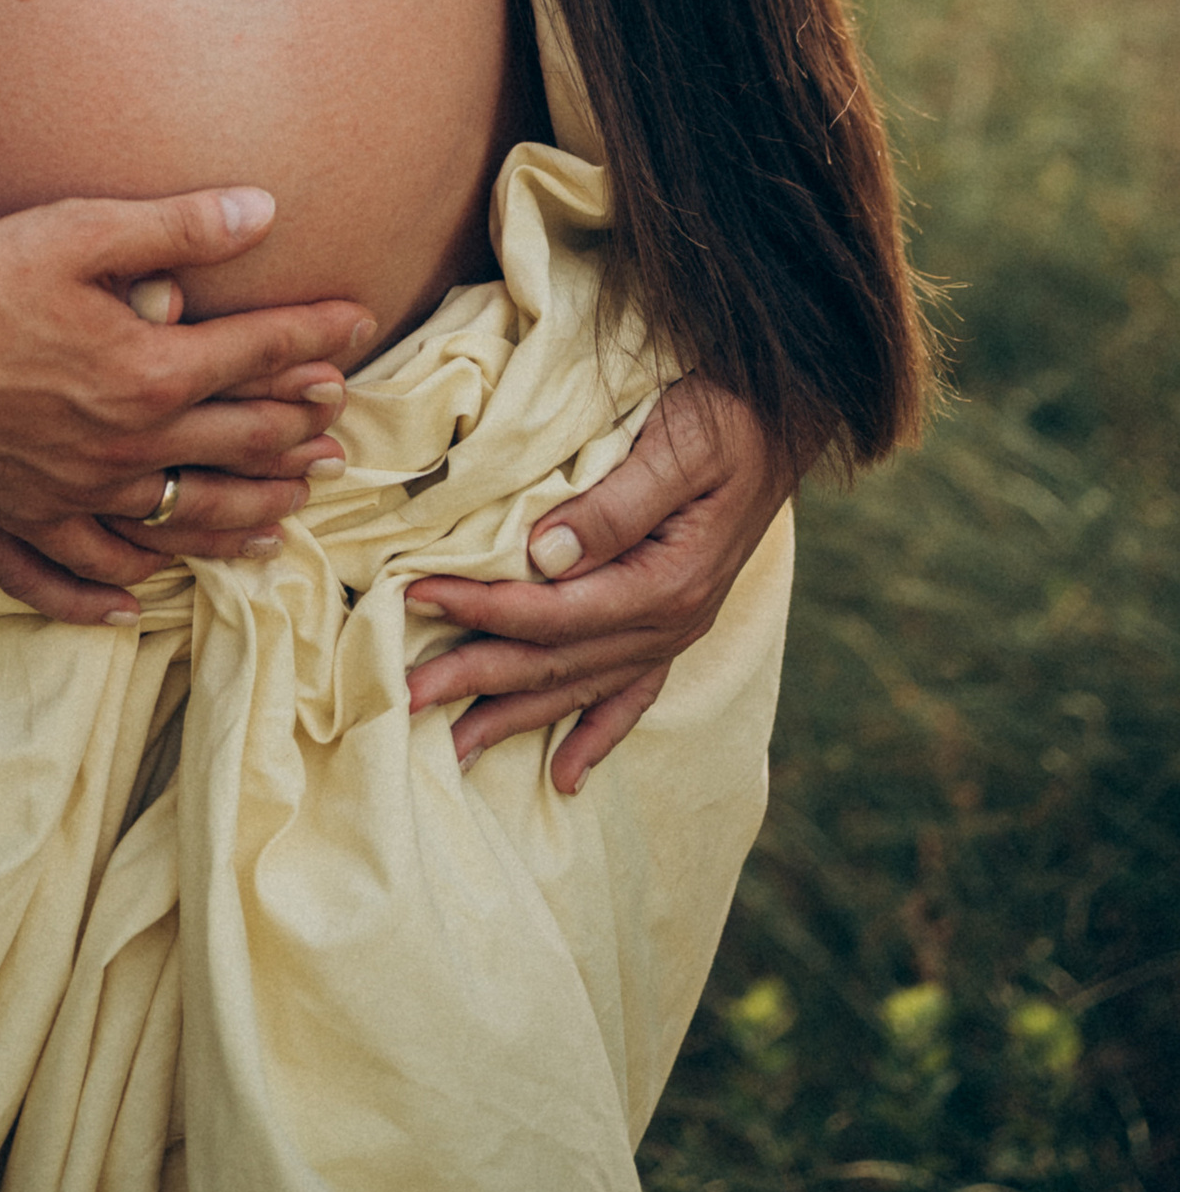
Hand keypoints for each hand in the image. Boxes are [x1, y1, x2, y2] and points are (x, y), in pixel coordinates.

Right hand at [0, 186, 374, 581]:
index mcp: (149, 374)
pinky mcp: (10, 522)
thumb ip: (176, 226)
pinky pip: (69, 576)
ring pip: (176, 523)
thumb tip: (263, 209)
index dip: (315, 337)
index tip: (359, 326)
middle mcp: (124, 449)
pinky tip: (134, 603)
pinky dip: (107, 594)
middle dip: (295, 437)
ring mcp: (69, 497)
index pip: (257, 356)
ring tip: (284, 523)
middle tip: (338, 437)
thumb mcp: (77, 231)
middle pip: (234, 449)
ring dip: (240, 521)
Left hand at [401, 375, 794, 793]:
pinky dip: (598, 734)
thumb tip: (543, 554)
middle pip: (557, 663)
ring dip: (516, 716)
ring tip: (455, 748)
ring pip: (582, 688)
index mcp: (667, 581)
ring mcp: (676, 629)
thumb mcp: (677, 443)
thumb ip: (615, 503)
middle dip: (477, 680)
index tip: (416, 596)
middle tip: (405, 696)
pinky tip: (568, 776)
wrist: (786, 418)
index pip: (554, 612)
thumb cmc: (726, 415)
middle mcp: (672, 620)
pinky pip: (633, 694)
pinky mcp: (676, 621)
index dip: (482, 609)